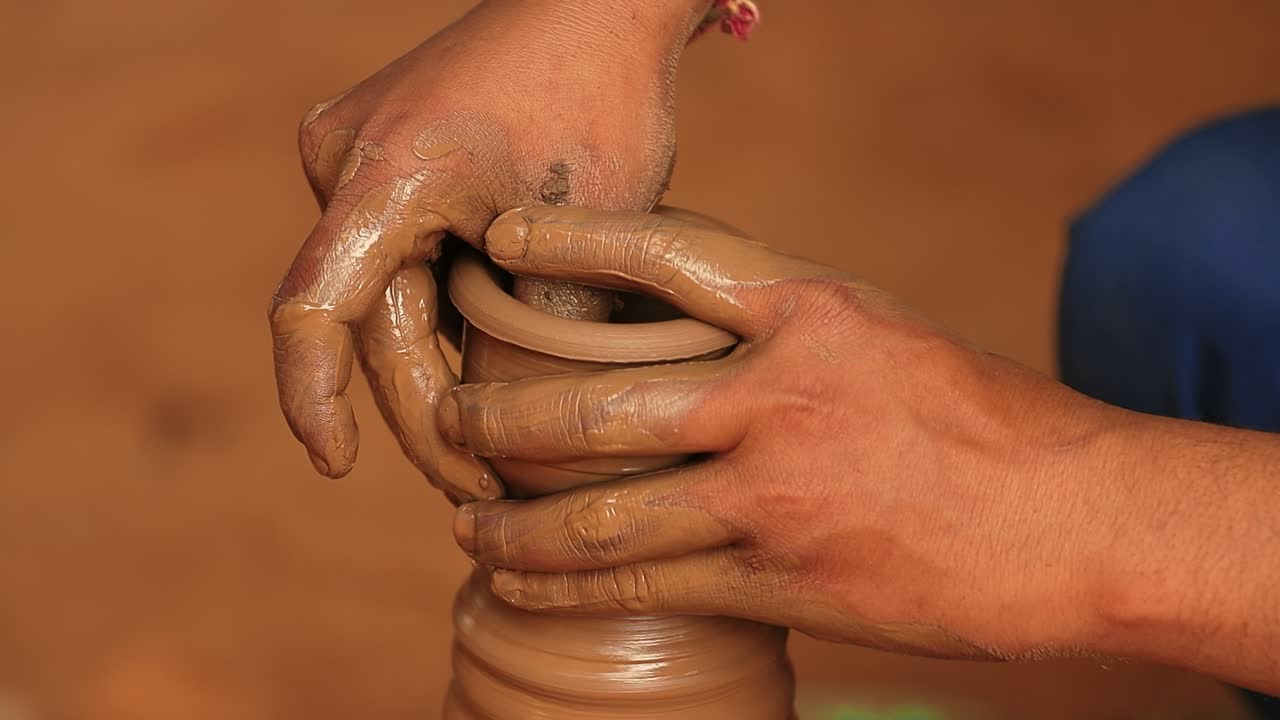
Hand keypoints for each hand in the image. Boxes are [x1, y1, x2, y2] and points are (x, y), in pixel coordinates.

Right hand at [269, 0, 710, 500]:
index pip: (313, 310)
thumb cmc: (603, 95)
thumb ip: (541, 330)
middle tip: (474, 485)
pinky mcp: (382, 156)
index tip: (336, 465)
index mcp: (385, 173)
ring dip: (429, 365)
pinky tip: (478, 364)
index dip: (314, 400)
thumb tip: (511, 429)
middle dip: (421, 409)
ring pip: (386, 292)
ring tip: (483, 445)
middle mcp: (346, 159)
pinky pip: (396, 254)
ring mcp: (356, 152)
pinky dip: (434, 312)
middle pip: (368, 318)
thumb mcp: (590, 228)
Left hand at [441, 205, 1131, 660]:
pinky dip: (567, 586)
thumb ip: (783, 337)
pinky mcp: (783, 579)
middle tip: (449, 425)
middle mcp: (781, 394)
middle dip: (501, 421)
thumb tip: (688, 349)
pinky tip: (520, 585)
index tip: (503, 244)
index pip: (666, 257)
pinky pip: (646, 585)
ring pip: (604, 511)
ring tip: (468, 523)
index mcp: (812, 312)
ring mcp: (776, 493)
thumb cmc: (988, 424)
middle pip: (597, 403)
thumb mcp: (885, 338)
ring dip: (516, 522)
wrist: (1081, 524)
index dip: (571, 243)